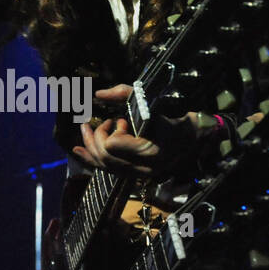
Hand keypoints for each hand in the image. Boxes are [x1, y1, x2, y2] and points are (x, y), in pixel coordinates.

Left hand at [71, 85, 202, 175]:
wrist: (190, 138)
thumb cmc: (171, 117)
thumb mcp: (150, 101)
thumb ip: (125, 93)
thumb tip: (98, 94)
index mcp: (150, 152)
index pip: (112, 146)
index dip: (110, 132)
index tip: (121, 120)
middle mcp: (144, 169)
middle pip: (104, 157)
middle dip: (95, 138)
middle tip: (99, 123)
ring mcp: (139, 175)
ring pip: (104, 166)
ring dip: (90, 147)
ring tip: (84, 130)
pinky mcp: (134, 176)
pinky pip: (108, 171)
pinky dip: (91, 160)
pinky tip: (78, 150)